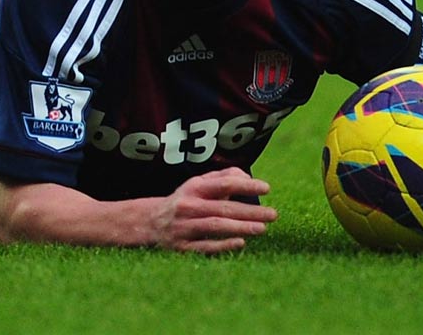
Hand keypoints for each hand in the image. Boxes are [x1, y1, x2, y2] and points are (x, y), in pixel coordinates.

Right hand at [150, 169, 275, 254]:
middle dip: (250, 211)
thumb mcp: (197, 185)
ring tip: (262, 228)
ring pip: (215, 226)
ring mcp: (185, 226)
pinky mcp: (182, 246)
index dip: (245, 184)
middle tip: (273, 214)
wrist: (149, 222)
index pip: (223, 183)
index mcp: (194, 188)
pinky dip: (223, 245)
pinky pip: (205, 246)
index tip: (267, 187)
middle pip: (223, 207)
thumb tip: (246, 176)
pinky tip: (241, 243)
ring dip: (240, 227)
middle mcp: (189, 206)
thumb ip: (221, 177)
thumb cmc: (183, 201)